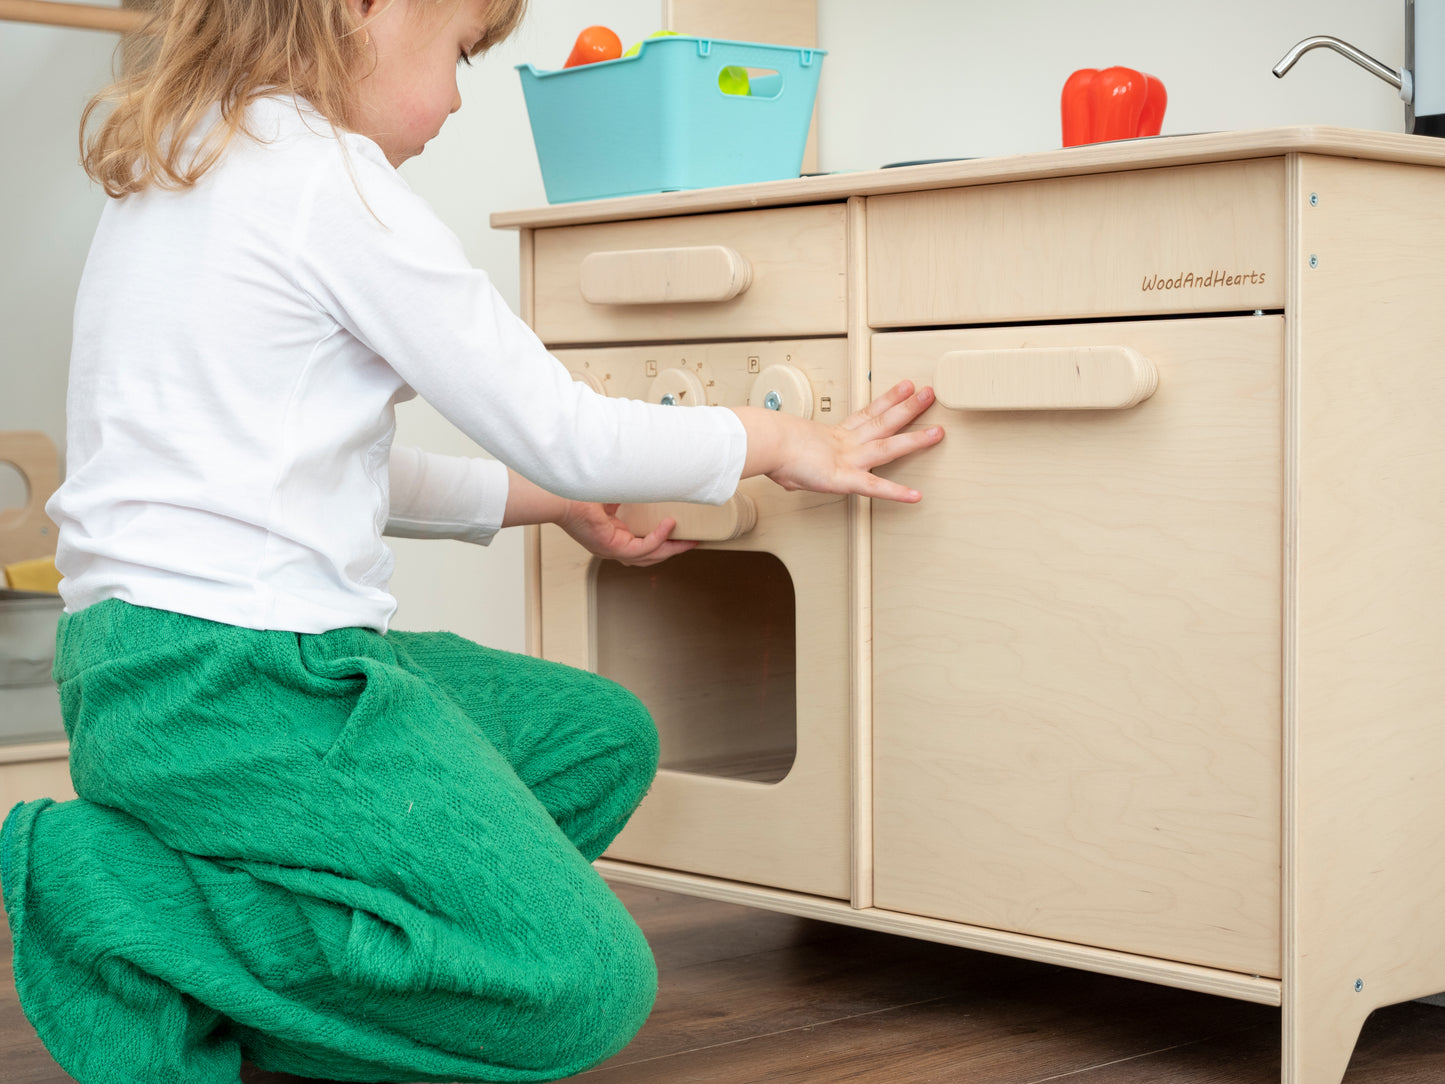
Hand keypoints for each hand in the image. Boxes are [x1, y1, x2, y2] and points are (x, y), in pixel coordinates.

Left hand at [556, 501, 697, 566]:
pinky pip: (641, 548)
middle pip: (649, 556)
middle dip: (673, 550)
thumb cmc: (577, 491)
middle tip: (692, 543)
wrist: (559, 493)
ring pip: (648, 557)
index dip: (662, 541)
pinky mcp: (610, 546)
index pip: (640, 545)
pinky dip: (657, 538)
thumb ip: (628, 490)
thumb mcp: (610, 491)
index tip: (680, 533)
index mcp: (610, 534)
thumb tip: (645, 477)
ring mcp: (610, 549)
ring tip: (688, 541)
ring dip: (670, 550)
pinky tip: (668, 527)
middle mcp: (610, 546)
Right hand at [732, 380, 943, 501]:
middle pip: (884, 422)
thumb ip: (793, 468)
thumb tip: (787, 473)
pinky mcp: (843, 478)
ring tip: (938, 432)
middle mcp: (845, 444)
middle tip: (927, 394)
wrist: (766, 443)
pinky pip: (875, 488)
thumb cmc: (769, 448)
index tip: (903, 389)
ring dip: (915, 439)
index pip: (866, 415)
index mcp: (832, 436)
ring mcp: (848, 459)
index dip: (887, 401)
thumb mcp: (785, 456)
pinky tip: (916, 496)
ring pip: (889, 447)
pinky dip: (896, 493)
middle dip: (908, 407)